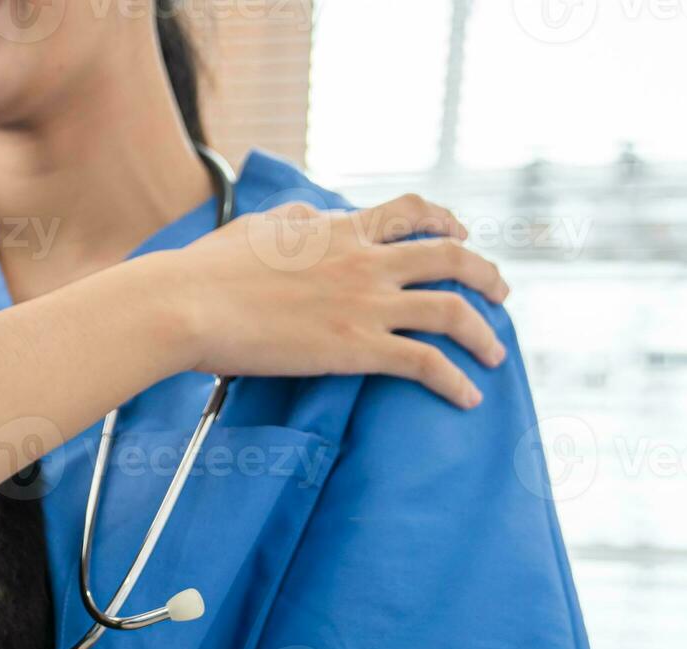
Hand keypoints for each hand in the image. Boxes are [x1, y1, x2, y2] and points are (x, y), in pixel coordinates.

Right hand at [148, 194, 510, 407]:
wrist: (187, 304)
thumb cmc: (207, 271)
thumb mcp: (258, 226)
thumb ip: (296, 218)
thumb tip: (315, 214)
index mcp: (339, 230)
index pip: (410, 212)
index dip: (445, 222)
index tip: (460, 235)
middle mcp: (364, 261)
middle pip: (450, 258)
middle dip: (485, 275)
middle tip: (499, 294)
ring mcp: (365, 304)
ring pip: (452, 310)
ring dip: (484, 332)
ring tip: (497, 353)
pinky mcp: (357, 347)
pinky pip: (426, 363)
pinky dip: (456, 381)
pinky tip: (469, 398)